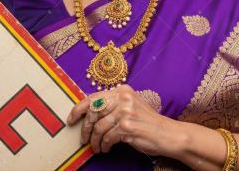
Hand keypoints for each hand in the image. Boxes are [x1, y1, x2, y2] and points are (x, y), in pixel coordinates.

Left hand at [66, 84, 185, 156]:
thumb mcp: (130, 107)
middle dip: (85, 129)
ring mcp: (125, 112)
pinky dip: (104, 145)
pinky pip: (107, 137)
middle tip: (83, 139)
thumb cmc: (147, 123)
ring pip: (99, 127)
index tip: (71, 120)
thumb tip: (87, 115)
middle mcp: (123, 98)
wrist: (168, 134)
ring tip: (96, 147)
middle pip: (93, 112)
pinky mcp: (127, 126)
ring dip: (95, 141)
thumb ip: (112, 106)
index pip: (93, 97)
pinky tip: (106, 149)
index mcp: (122, 91)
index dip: (78, 109)